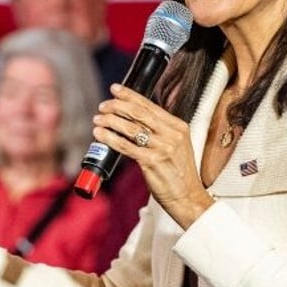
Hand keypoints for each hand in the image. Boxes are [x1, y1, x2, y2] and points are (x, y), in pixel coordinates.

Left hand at [93, 84, 212, 228]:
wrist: (188, 197)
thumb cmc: (179, 174)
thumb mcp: (177, 146)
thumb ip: (160, 132)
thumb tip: (133, 121)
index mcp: (178, 127)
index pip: (150, 105)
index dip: (130, 95)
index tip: (116, 89)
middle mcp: (172, 134)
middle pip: (139, 112)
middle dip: (117, 106)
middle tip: (103, 106)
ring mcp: (162, 148)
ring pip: (130, 127)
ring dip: (111, 121)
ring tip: (98, 120)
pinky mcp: (152, 161)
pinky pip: (126, 146)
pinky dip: (110, 138)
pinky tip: (100, 134)